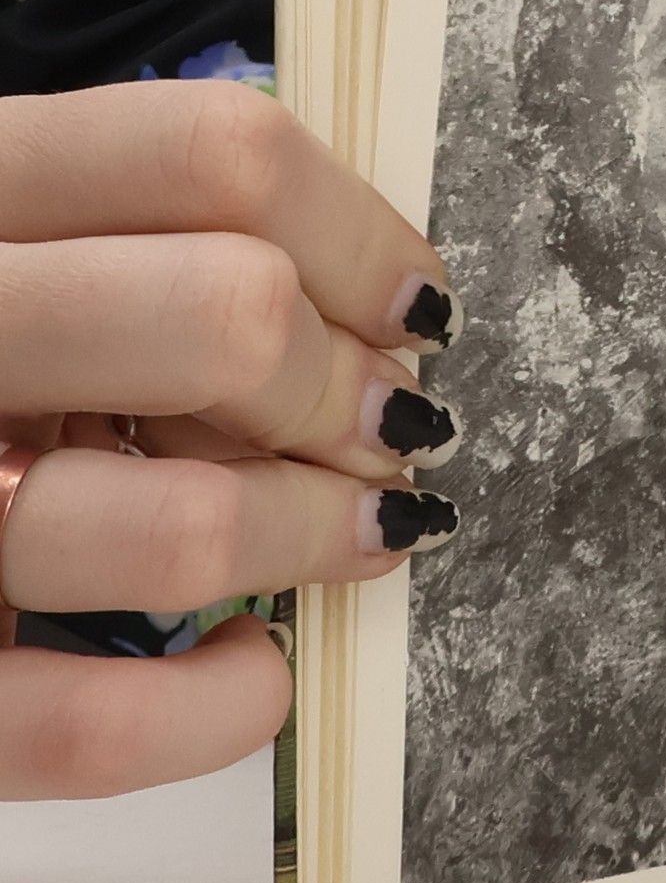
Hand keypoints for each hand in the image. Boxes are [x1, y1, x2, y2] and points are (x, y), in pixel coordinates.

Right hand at [0, 80, 465, 796]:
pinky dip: (225, 706)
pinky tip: (246, 662)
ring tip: (345, 530)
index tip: (408, 313)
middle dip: (346, 388)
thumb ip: (174, 244)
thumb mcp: (40, 251)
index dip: (362, 241)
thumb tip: (392, 327)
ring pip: (189, 522)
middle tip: (371, 429)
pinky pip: (98, 727)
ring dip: (319, 533)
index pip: (216, 155)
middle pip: (232, 315)